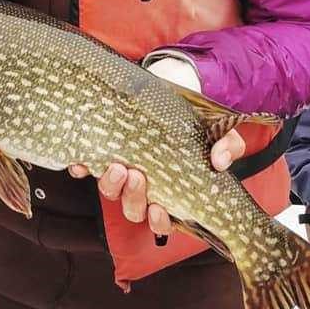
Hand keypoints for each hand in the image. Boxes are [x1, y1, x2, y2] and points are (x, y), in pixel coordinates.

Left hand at [66, 131, 245, 237]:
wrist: (170, 86)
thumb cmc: (194, 120)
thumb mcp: (217, 132)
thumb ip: (227, 146)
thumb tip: (219, 162)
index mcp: (171, 191)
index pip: (163, 220)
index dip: (159, 221)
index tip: (158, 209)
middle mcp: (144, 187)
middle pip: (133, 209)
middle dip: (133, 197)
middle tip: (137, 175)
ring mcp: (122, 172)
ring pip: (111, 192)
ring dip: (111, 184)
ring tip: (118, 165)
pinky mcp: (102, 151)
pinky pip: (86, 168)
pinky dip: (82, 167)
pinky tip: (82, 162)